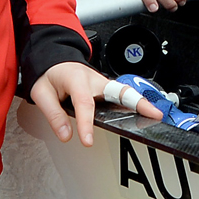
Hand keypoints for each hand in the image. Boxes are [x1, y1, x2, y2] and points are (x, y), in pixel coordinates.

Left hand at [30, 62, 163, 145]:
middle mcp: (94, 79)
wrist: (54, 57)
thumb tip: (66, 135)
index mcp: (76, 79)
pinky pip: (122, 95)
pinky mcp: (107, 88)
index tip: (87, 141)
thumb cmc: (49, 74)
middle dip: (137, 102)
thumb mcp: (41, 92)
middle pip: (119, 91)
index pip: (84, 103)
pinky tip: (145, 114)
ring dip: (141, 103)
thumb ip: (53, 115)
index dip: (86, 124)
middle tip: (152, 115)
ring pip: (125, 92)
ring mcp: (103, 83)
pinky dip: (135, 103)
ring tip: (156, 117)